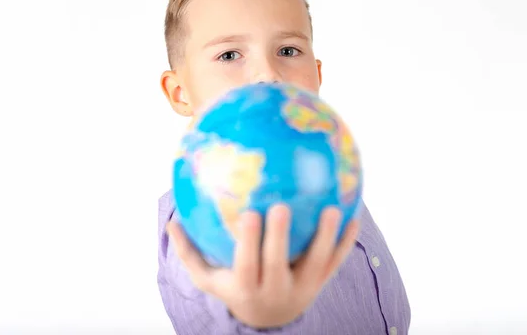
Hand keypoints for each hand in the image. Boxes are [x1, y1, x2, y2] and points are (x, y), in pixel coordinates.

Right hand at [166, 204, 359, 328]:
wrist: (268, 320)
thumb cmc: (235, 289)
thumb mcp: (210, 279)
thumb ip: (190, 253)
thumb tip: (171, 222)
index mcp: (248, 287)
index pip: (247, 264)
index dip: (249, 241)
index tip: (249, 213)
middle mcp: (276, 290)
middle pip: (278, 265)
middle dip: (280, 238)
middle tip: (281, 207)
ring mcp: (303, 288)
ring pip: (316, 264)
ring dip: (326, 238)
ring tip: (333, 209)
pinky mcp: (321, 284)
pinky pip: (337, 263)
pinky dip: (347, 243)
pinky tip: (355, 217)